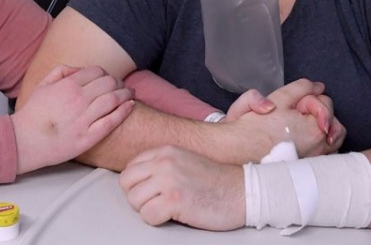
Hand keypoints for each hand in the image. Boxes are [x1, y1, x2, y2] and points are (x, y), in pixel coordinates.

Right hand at [10, 64, 132, 173]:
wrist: (24, 141)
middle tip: (123, 86)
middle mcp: (78, 99)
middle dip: (119, 82)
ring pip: (114, 99)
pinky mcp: (88, 137)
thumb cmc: (33, 114)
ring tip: (130, 94)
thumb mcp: (42, 85)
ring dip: (126, 94)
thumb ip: (61, 71)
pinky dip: (124, 111)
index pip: (97, 72)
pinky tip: (130, 106)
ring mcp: (84, 119)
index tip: (110, 79)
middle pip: (109, 83)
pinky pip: (112, 121)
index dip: (106, 73)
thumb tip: (80, 69)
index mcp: (67, 85)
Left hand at [119, 145, 244, 230]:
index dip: (137, 184)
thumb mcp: (185, 160)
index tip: (152, 192)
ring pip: (134, 200)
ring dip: (148, 209)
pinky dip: (157, 220)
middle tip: (156, 203)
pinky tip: (173, 216)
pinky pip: (147, 215)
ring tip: (167, 209)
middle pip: (126, 183)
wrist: (243, 191)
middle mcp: (164, 162)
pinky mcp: (175, 200)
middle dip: (138, 197)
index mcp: (165, 151)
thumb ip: (161, 164)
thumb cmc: (216, 181)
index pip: (130, 167)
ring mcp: (169, 180)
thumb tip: (137, 179)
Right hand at [224, 79, 344, 153]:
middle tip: (295, 114)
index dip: (307, 99)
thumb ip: (301, 88)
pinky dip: (319, 146)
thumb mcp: (277, 99)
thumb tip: (318, 86)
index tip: (292, 105)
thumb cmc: (254, 127)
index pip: (325, 103)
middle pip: (334, 121)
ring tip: (300, 127)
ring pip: (332, 140)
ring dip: (321, 129)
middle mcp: (320, 148)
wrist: (237, 152)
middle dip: (318, 113)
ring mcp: (315, 161)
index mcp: (315, 128)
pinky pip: (325, 155)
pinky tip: (302, 142)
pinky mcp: (307, 170)